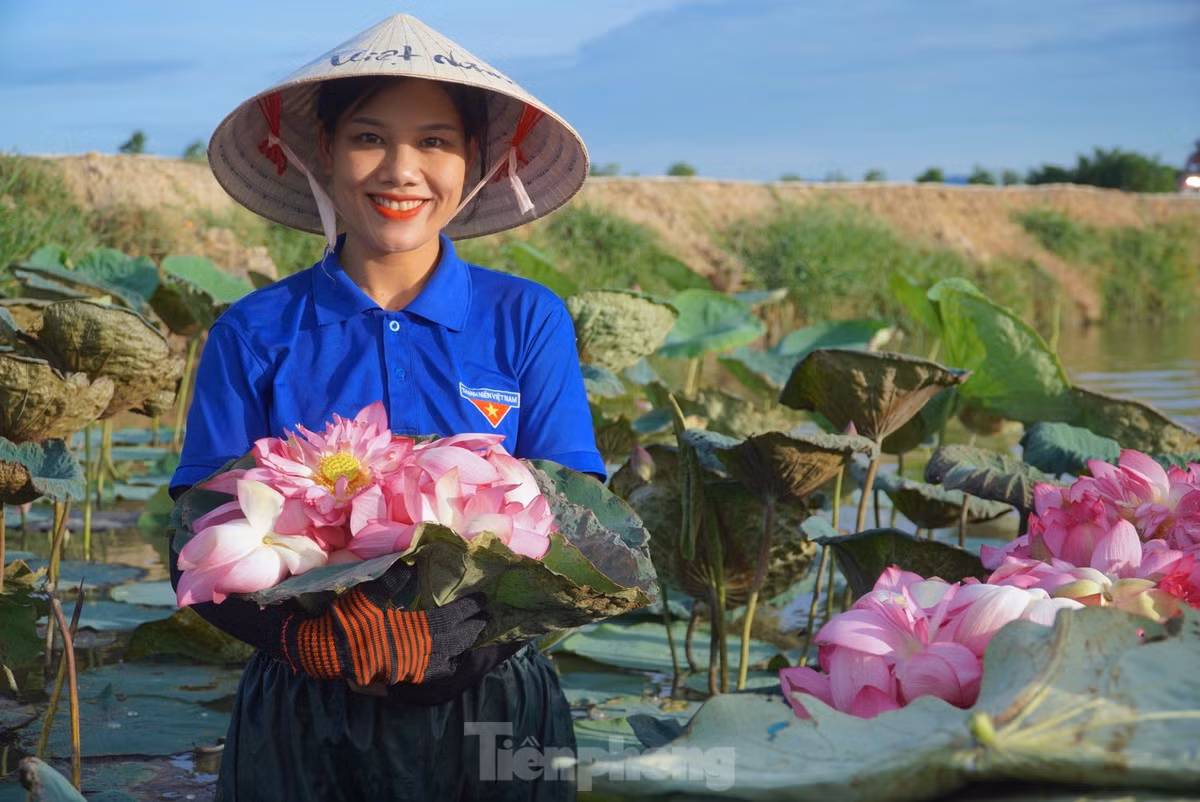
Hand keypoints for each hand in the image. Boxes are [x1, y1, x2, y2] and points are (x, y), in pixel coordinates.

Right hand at [281, 564, 486, 684]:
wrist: (327, 651)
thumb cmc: (349, 620)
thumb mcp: (369, 593)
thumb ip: (395, 579)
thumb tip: (415, 563)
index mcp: (412, 628)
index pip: (450, 619)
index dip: (468, 609)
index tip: (481, 600)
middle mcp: (418, 651)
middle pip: (455, 641)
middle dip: (471, 628)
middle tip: (484, 616)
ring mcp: (412, 667)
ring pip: (448, 658)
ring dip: (462, 646)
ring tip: (471, 634)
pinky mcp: (403, 677)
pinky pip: (433, 674)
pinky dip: (446, 666)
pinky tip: (450, 659)